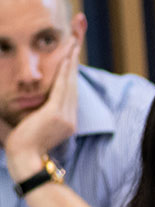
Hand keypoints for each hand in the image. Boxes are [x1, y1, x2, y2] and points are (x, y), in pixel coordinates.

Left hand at [6, 43, 80, 178]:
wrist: (25, 161)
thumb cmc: (24, 149)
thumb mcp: (36, 130)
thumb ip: (41, 117)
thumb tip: (35, 107)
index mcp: (67, 122)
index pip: (70, 93)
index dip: (71, 75)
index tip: (72, 59)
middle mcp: (70, 118)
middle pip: (73, 85)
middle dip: (74, 64)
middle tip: (78, 44)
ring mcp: (65, 116)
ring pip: (69, 84)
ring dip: (71, 63)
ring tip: (74, 47)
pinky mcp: (55, 113)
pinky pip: (62, 88)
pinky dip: (65, 72)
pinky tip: (66, 59)